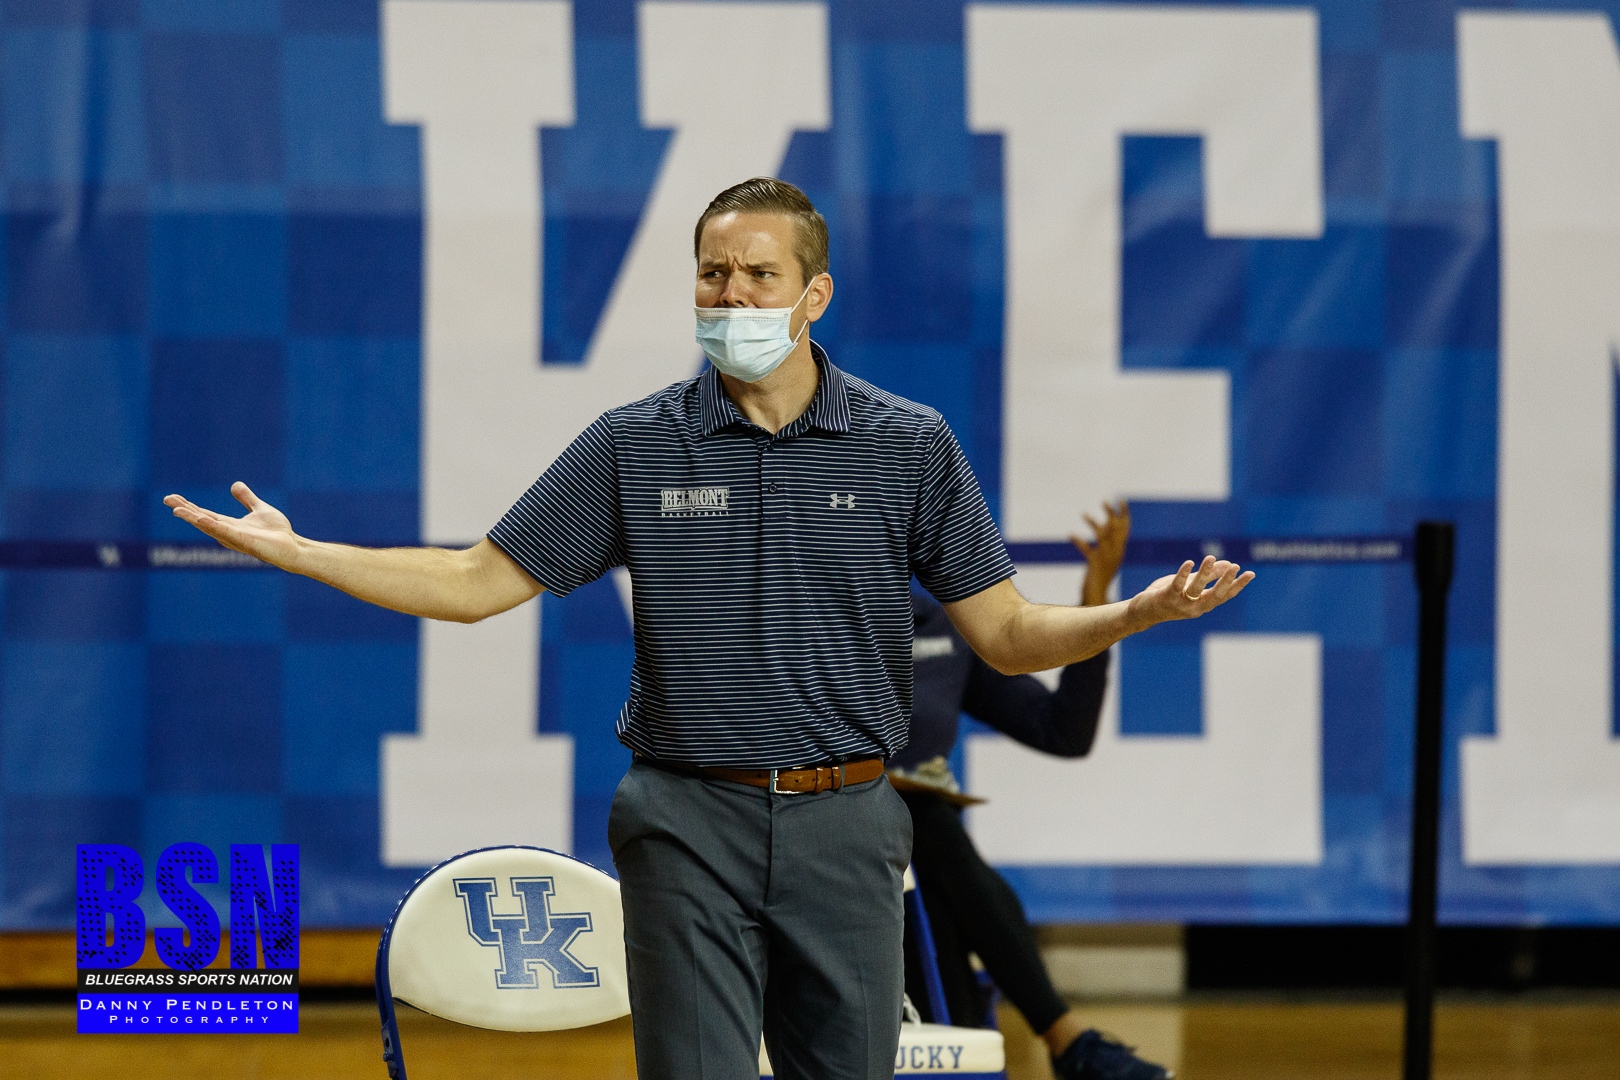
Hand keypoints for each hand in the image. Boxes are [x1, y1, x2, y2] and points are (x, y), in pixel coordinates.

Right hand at [163, 483, 300, 568]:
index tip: (171, 498)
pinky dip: (212, 526)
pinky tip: (201, 519)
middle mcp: (228, 532)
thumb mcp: (260, 509)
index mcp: (229, 525)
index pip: (203, 514)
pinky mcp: (245, 541)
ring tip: (177, 510)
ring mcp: (235, 538)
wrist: (292, 546)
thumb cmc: (277, 532)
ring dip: (193, 518)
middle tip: (167, 500)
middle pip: (201, 519)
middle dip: (185, 510)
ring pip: (209, 526)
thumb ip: (247, 499)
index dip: (188, 506)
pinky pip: (226, 532)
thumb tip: (234, 485)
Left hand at [1071, 500, 1129, 606]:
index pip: (1125, 529)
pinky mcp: (1095, 564)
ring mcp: (1106, 558)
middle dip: (1111, 514)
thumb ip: (1107, 542)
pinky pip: (1087, 550)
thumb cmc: (1100, 577)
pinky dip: (1079, 542)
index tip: (1121, 500)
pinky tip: (1070, 535)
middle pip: (1116, 529)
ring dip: (1093, 524)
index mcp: (1120, 550)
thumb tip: (1106, 525)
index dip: (1124, 514)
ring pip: (1103, 536)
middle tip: (1104, 501)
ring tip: (1083, 514)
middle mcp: (1116, 553)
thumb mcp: (1106, 557)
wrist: (1097, 596)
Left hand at [1126, 555, 1254, 627]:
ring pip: (1196, 588)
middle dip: (1225, 581)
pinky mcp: (1166, 598)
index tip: (1251, 574)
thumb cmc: (1169, 597)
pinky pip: (1176, 585)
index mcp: (1203, 605)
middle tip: (1236, 567)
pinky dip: (1183, 574)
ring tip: (1211, 557)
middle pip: (1214, 595)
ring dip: (1204, 573)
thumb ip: (1208, 576)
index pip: (1224, 596)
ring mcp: (1180, 604)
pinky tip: (1189, 562)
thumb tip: (1228, 564)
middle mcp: (1195, 608)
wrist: (1143, 611)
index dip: (1237, 585)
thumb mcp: (1191, 585)